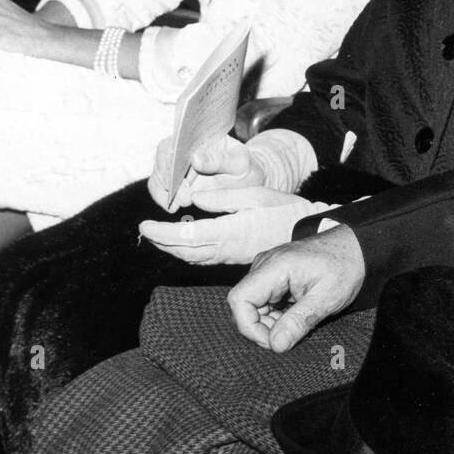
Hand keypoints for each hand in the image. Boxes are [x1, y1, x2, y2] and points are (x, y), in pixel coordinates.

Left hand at [138, 192, 327, 264]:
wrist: (308, 232)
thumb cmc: (285, 210)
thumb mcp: (254, 194)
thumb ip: (222, 198)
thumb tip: (195, 200)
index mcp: (230, 232)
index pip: (186, 237)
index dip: (162, 233)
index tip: (145, 225)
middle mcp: (228, 250)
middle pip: (185, 252)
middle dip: (162, 243)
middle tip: (146, 232)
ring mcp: (232, 257)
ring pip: (193, 258)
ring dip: (173, 249)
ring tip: (159, 237)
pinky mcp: (236, 258)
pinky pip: (205, 259)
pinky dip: (188, 251)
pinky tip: (185, 241)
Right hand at [147, 133, 268, 210]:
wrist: (245, 180)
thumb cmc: (243, 167)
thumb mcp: (239, 162)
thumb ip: (220, 160)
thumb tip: (195, 158)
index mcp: (199, 136)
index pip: (176, 141)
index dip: (172, 158)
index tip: (176, 177)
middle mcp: (183, 147)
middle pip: (163, 158)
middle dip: (169, 180)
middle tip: (186, 198)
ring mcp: (176, 164)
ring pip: (158, 175)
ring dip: (164, 192)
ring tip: (182, 204)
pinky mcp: (174, 181)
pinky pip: (159, 188)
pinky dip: (162, 198)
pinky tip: (172, 208)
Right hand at [227, 226, 363, 350]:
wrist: (357, 247)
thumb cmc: (345, 266)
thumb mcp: (327, 298)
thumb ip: (299, 321)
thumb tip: (275, 345)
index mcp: (275, 266)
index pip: (240, 300)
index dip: (250, 327)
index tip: (274, 341)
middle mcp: (265, 265)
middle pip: (245, 306)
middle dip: (264, 328)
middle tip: (292, 335)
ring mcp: (268, 270)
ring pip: (254, 306)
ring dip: (272, 323)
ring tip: (300, 322)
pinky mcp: (274, 276)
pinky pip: (264, 302)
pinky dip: (277, 315)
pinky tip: (298, 315)